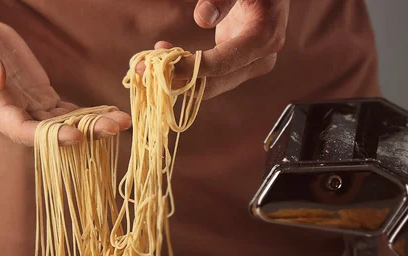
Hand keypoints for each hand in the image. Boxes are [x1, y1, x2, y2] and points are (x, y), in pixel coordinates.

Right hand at [0, 11, 130, 145]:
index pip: (23, 131)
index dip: (50, 137)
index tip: (76, 136)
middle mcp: (15, 114)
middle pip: (52, 132)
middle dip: (84, 133)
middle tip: (113, 130)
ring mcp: (31, 107)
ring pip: (65, 122)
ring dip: (93, 125)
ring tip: (122, 122)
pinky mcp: (42, 96)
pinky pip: (67, 110)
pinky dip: (88, 113)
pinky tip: (110, 114)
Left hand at [145, 0, 288, 99]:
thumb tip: (203, 18)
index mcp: (264, 38)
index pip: (221, 65)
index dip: (189, 69)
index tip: (160, 65)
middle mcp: (260, 59)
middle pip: (213, 83)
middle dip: (177, 79)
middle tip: (143, 68)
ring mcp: (249, 66)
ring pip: (209, 85)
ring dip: (177, 78)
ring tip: (149, 62)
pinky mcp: (238, 66)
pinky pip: (209, 77)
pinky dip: (185, 72)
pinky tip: (166, 57)